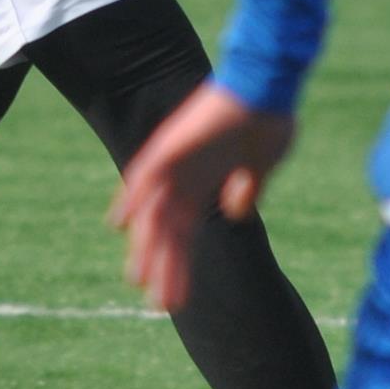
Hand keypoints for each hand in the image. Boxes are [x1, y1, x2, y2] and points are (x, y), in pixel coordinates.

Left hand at [109, 82, 297, 313]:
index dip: (181, 268)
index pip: (185, 235)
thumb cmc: (269, 118)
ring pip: (153, 213)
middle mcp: (184, 177)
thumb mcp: (262, 164)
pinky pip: (144, 175)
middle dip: (164, 268)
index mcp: (205, 184)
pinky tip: (120, 225)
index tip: (178, 301)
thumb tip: (235, 211)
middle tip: (158, 304)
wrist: (269, 84)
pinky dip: (131, 198)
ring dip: (147, 247)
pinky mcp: (170, 145)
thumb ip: (248, 188)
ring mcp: (175, 162)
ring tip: (139, 280)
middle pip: (167, 232)